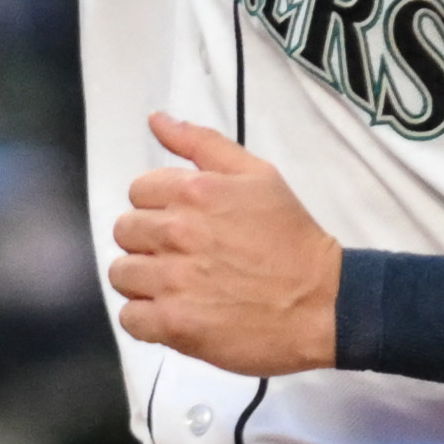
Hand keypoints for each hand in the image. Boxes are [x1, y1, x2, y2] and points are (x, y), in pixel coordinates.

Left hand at [108, 114, 341, 374]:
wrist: (323, 301)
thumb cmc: (292, 238)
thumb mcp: (257, 175)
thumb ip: (202, 144)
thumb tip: (156, 119)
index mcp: (194, 192)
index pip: (139, 192)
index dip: (159, 207)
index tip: (185, 223)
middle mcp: (178, 233)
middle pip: (125, 232)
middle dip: (149, 242)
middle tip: (183, 256)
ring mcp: (173, 281)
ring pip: (121, 274)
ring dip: (144, 281)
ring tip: (179, 286)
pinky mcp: (174, 324)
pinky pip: (130, 318)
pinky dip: (147, 319)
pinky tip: (175, 313)